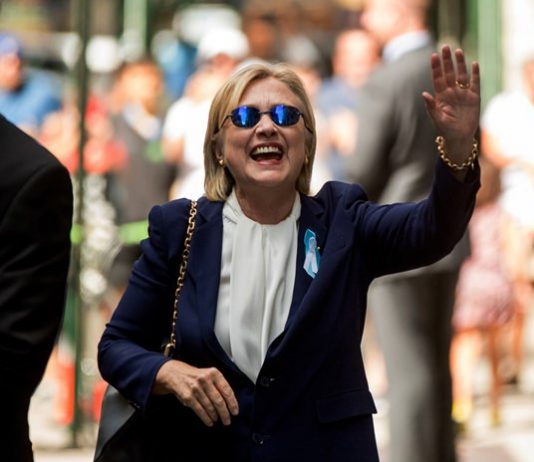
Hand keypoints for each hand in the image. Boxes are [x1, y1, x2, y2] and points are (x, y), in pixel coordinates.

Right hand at [153, 360, 238, 425]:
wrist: (176, 374)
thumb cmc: (197, 376)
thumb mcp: (209, 374)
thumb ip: (219, 385)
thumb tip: (230, 402)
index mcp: (214, 373)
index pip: (227, 390)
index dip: (232, 403)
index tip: (235, 412)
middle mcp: (205, 380)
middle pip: (219, 400)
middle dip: (225, 413)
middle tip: (228, 420)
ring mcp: (196, 388)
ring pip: (210, 406)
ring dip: (215, 416)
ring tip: (218, 420)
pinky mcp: (188, 397)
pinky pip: (200, 410)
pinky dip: (206, 418)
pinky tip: (210, 422)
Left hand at [422, 45, 479, 162]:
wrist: (459, 138)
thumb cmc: (445, 129)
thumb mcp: (437, 118)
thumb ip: (430, 106)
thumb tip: (424, 94)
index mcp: (440, 96)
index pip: (437, 78)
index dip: (436, 67)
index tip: (434, 55)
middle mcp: (451, 92)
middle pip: (449, 73)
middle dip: (447, 60)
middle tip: (445, 47)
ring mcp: (463, 93)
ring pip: (461, 75)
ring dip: (460, 63)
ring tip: (458, 51)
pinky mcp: (474, 97)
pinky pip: (475, 83)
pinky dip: (475, 74)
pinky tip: (474, 64)